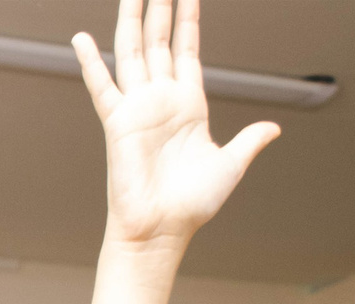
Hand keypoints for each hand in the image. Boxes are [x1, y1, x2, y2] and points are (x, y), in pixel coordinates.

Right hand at [73, 0, 277, 249]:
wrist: (163, 230)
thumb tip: (273, 128)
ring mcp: (138, 108)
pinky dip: (90, 62)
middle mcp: (161, 100)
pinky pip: (101, 86)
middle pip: (160, 41)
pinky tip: (81, 38)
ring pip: (133, 52)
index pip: (187, 50)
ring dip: (133, 21)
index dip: (188, 20)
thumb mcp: (231, 165)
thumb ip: (249, 141)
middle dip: (160, 8)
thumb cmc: (193, 205)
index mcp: (189, 105)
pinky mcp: (118, 122)